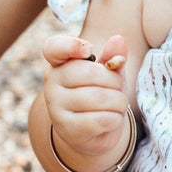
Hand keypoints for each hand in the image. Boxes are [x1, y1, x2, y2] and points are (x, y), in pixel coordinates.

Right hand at [42, 34, 129, 159]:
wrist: (92, 131)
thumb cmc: (100, 93)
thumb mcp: (108, 73)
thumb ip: (113, 56)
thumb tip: (118, 40)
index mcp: (59, 63)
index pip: (54, 47)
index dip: (70, 45)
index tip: (88, 49)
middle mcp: (52, 83)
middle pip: (90, 73)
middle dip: (115, 82)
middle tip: (118, 89)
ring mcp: (56, 107)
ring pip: (100, 98)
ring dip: (119, 102)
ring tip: (117, 105)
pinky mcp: (67, 129)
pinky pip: (101, 119)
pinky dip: (116, 119)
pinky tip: (112, 119)